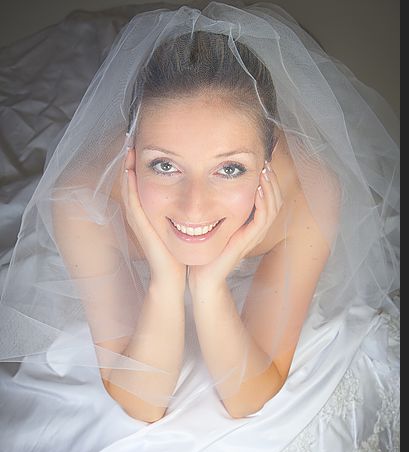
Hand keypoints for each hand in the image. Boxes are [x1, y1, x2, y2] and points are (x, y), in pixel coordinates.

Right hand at [122, 148, 186, 288]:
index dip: (145, 161)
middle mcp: (142, 212)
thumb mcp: (183, 222)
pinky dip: (128, 185)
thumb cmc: (180, 251)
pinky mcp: (140, 226)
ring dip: (126, 166)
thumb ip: (187, 207)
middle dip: (132, 159)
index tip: (149, 140)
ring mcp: (139, 219)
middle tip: (133, 136)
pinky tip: (129, 169)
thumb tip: (200, 192)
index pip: (145, 180)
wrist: (174, 275)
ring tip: (128, 146)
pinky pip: (132, 201)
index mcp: (151, 210)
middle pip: (131, 179)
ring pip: (128, 187)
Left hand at [188, 161, 282, 292]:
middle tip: (265, 162)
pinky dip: (263, 202)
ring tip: (265, 171)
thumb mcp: (214, 222)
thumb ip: (218, 205)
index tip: (260, 162)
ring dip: (270, 187)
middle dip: (272, 179)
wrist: (202, 274)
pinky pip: (263, 218)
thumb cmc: (206, 249)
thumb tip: (213, 183)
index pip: (268, 198)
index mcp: (251, 223)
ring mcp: (255, 235)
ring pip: (273, 206)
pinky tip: (258, 189)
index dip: (267, 180)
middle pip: (275, 199)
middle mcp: (257, 229)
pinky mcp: (249, 240)